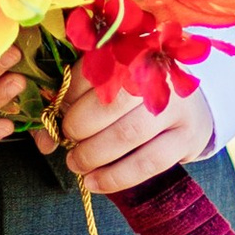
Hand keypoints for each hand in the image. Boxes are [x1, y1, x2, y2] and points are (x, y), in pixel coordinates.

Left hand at [40, 77, 218, 197]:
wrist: (191, 109)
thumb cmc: (136, 97)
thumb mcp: (108, 88)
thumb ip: (72, 104)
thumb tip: (43, 141)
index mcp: (136, 52)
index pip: (95, 69)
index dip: (69, 93)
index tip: (57, 110)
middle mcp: (160, 76)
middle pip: (111, 102)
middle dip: (79, 125)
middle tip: (67, 138)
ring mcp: (177, 107)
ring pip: (128, 134)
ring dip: (94, 154)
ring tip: (76, 164)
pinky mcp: (187, 138)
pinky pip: (148, 162)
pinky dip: (116, 177)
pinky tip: (94, 182)